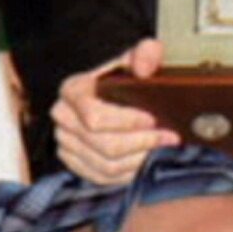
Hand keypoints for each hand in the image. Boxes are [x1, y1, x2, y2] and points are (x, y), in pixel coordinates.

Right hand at [51, 38, 179, 184]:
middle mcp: (63, 118)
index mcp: (72, 89)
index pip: (95, 116)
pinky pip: (102, 177)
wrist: (112, 90)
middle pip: (103, 144)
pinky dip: (128, 173)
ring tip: (163, 149)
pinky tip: (148, 161)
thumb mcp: (137, 56)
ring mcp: (65, 143)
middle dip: (141, 143)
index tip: (153, 119)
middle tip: (169, 137)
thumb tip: (143, 68)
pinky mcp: (74, 162)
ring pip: (105, 165)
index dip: (127, 121)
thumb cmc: (126, 74)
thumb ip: (145, 54)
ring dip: (139, 161)